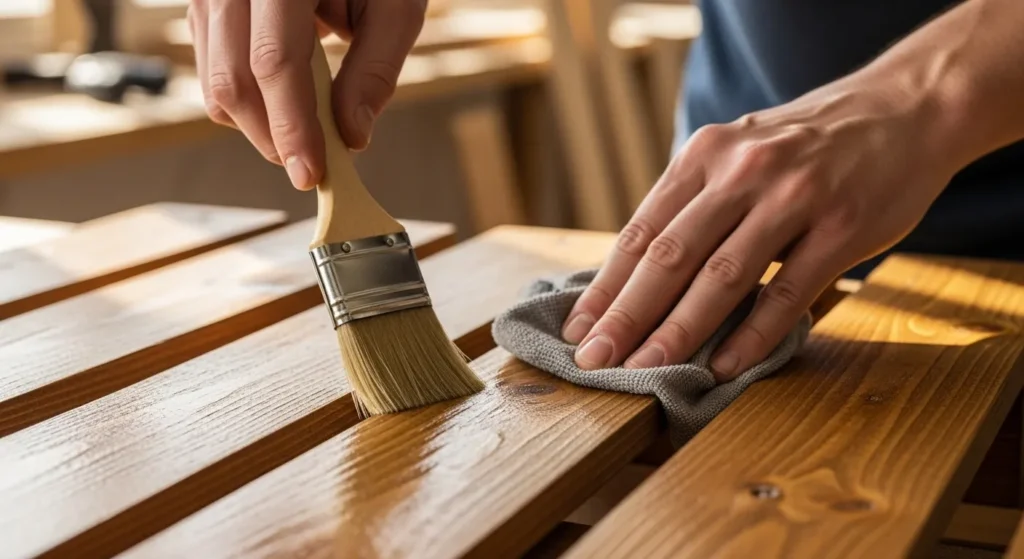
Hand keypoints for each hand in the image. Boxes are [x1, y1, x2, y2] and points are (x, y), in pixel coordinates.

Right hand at [188, 0, 425, 188]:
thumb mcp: (395, 3)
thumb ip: (376, 68)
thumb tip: (353, 136)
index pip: (275, 61)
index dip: (292, 125)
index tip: (311, 173)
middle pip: (233, 81)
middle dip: (273, 137)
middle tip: (314, 164)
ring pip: (216, 83)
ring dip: (261, 122)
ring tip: (308, 123)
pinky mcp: (204, 7)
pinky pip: (214, 70)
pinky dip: (251, 98)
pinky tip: (288, 96)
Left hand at [560, 75, 959, 380]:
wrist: (905, 108)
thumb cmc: (806, 144)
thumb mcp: (739, 150)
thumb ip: (694, 202)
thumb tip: (638, 274)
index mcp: (706, 154)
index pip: (641, 231)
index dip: (606, 286)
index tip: (578, 329)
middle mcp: (743, 171)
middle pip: (670, 257)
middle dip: (626, 316)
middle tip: (595, 361)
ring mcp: (794, 197)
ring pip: (721, 278)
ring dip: (678, 333)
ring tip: (646, 372)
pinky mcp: (842, 227)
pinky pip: (787, 292)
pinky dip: (752, 335)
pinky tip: (724, 367)